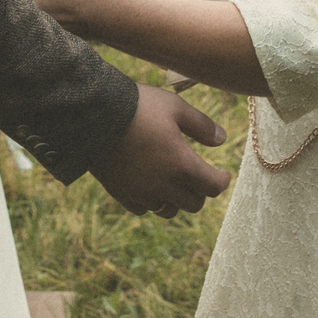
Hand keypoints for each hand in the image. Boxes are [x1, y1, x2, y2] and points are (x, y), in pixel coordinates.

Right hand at [89, 84, 230, 216]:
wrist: (94, 114)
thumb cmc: (139, 106)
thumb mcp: (175, 107)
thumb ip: (202, 125)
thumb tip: (222, 139)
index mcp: (182, 165)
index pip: (213, 187)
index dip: (222, 181)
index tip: (224, 174)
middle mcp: (164, 185)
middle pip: (194, 204)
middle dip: (201, 191)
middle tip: (199, 176)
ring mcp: (141, 192)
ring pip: (169, 210)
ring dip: (177, 199)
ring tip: (175, 183)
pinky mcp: (121, 194)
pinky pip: (143, 208)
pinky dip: (151, 201)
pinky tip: (150, 185)